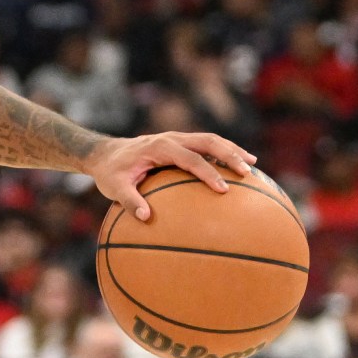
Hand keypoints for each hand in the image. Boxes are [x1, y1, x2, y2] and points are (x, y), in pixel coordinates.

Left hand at [89, 131, 257, 221]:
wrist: (105, 153)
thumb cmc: (110, 172)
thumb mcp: (114, 187)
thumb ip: (128, 201)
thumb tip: (145, 218)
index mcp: (159, 147)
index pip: (190, 159)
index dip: (208, 173)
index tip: (223, 189)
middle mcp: (172, 138)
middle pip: (208, 141)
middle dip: (230, 154)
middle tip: (248, 172)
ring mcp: (177, 138)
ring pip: (211, 140)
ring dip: (232, 150)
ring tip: (252, 165)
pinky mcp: (180, 143)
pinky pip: (206, 145)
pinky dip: (223, 152)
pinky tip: (237, 167)